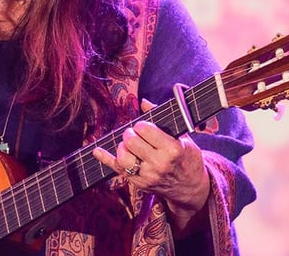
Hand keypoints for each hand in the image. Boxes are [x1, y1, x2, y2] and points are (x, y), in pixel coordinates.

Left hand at [92, 100, 209, 234]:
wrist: (191, 187)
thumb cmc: (187, 157)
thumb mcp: (182, 137)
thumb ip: (163, 119)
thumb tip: (143, 102)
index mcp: (172, 149)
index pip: (145, 129)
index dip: (142, 125)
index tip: (145, 126)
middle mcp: (159, 163)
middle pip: (131, 142)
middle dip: (130, 133)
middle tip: (135, 134)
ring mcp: (148, 176)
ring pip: (123, 157)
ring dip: (122, 146)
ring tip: (129, 144)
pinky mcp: (140, 184)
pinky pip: (117, 170)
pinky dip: (105, 159)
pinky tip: (97, 151)